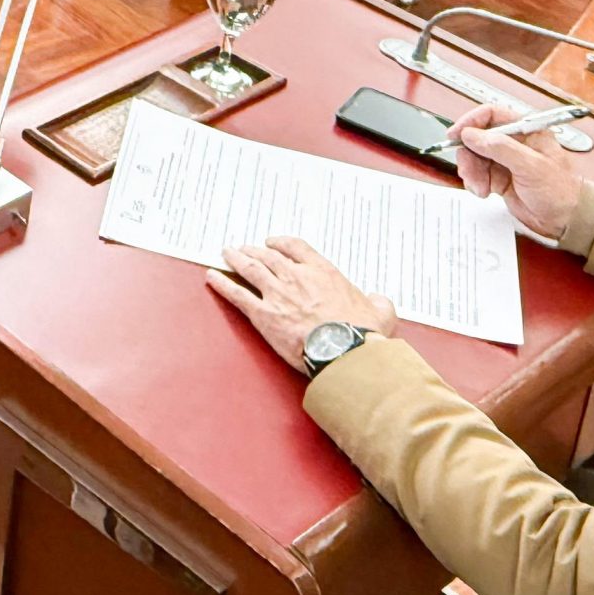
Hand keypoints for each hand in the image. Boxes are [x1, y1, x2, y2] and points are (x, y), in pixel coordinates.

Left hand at [206, 238, 397, 370]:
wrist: (345, 351)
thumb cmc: (364, 333)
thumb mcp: (381, 311)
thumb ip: (378, 302)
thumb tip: (378, 300)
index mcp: (322, 272)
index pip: (296, 247)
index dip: (281, 243)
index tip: (273, 242)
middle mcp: (296, 277)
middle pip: (268, 256)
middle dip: (254, 250)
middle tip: (244, 248)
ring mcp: (277, 294)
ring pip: (250, 269)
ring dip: (236, 259)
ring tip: (227, 253)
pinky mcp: (263, 315)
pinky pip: (237, 295)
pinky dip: (222, 284)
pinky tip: (211, 277)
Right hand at [449, 103, 586, 239]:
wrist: (565, 220)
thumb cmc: (561, 192)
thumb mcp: (532, 167)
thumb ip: (502, 148)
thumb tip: (473, 135)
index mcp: (527, 130)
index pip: (492, 114)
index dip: (471, 122)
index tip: (456, 135)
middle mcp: (514, 142)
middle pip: (477, 137)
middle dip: (469, 154)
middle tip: (469, 170)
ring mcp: (505, 160)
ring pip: (474, 156)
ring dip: (471, 172)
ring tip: (480, 187)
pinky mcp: (499, 177)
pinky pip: (477, 173)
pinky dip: (475, 182)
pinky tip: (483, 191)